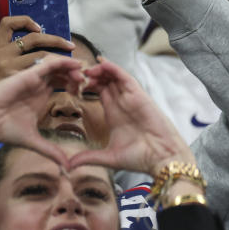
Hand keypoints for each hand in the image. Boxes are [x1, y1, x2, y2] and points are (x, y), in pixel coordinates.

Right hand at [0, 15, 75, 88]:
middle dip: (56, 40)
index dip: (24, 21)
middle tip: (70, 46)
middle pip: (33, 38)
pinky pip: (44, 69)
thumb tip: (49, 51)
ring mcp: (9, 65)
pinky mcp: (18, 78)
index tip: (39, 28)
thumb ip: (19, 58)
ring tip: (73, 65)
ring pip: (42, 54)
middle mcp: (2, 54)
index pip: (7, 24)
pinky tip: (66, 74)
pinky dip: (58, 69)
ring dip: (62, 58)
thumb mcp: (2, 68)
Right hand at [0, 56, 85, 164]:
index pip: (65, 85)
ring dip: (75, 70)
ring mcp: (35, 78)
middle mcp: (40, 86)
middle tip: (91, 85)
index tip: (90, 95)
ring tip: (85, 78)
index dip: (79, 87)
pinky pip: (50, 63)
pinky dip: (64, 62)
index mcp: (42, 97)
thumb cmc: (2, 129)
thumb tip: (66, 167)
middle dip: (80, 77)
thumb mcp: (33, 141)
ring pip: (60, 67)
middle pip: (65, 74)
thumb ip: (51, 151)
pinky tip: (77, 66)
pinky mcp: (29, 74)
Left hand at [67, 59, 192, 174]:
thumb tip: (68, 166)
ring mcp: (130, 98)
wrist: (160, 158)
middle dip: (90, 75)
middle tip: (74, 73)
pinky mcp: (139, 95)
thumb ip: (88, 157)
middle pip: (104, 81)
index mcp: (114, 114)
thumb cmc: (139, 158)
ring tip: (85, 68)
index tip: (71, 85)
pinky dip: (113, 68)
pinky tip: (101, 62)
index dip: (85, 86)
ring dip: (99, 69)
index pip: (99, 92)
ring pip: (113, 76)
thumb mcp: (108, 157)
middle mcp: (122, 103)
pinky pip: (124, 76)